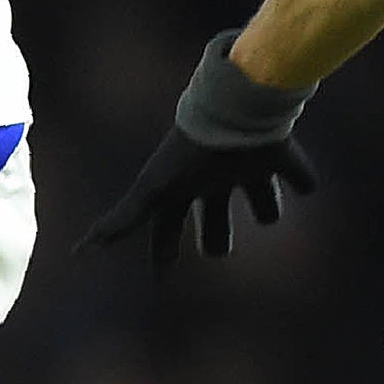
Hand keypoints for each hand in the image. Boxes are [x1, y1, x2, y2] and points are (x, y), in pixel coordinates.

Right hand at [77, 126, 317, 273]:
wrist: (233, 106)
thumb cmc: (192, 150)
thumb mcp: (155, 187)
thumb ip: (123, 219)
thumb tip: (78, 252)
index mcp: (184, 187)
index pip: (168, 225)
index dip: (163, 251)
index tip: (161, 277)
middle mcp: (215, 178)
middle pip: (213, 214)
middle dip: (215, 233)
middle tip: (217, 249)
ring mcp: (247, 165)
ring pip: (257, 194)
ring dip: (266, 204)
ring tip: (268, 213)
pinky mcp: (279, 152)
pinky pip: (297, 169)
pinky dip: (302, 175)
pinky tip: (305, 182)